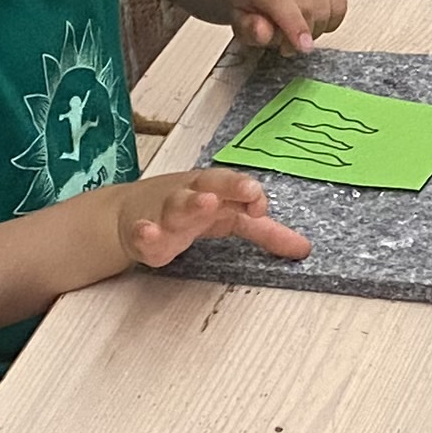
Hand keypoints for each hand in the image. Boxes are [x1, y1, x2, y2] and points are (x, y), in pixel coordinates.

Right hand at [112, 167, 309, 267]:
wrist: (128, 215)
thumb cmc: (186, 212)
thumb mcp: (228, 218)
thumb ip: (264, 232)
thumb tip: (303, 248)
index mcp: (212, 188)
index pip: (234, 184)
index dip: (248, 192)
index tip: (261, 205)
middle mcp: (190, 196)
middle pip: (210, 186)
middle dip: (229, 187)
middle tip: (248, 190)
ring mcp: (164, 214)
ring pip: (178, 206)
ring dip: (193, 204)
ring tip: (205, 203)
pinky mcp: (143, 237)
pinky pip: (143, 234)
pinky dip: (145, 233)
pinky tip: (148, 233)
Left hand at [226, 0, 347, 53]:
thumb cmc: (251, 1)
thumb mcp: (239, 21)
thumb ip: (249, 29)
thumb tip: (263, 32)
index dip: (294, 24)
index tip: (303, 46)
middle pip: (307, 6)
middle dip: (301, 35)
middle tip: (287, 45)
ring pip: (326, 8)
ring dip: (316, 29)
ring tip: (298, 30)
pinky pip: (340, 5)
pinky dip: (331, 21)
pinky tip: (315, 20)